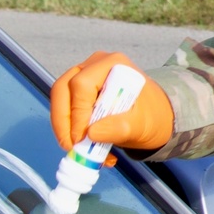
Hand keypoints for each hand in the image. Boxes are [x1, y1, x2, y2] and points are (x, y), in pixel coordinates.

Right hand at [50, 52, 174, 152]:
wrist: (154, 117)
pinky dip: (67, 128)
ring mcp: (85, 74)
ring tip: (75, 148)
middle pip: (63, 87)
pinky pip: (63, 106)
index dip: (77, 113)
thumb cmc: (151, 116)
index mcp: (114, 64)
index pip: (82, 84)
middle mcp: (95, 65)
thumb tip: (91, 133)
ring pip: (59, 97)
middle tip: (70, 146)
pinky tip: (82, 144)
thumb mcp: (140, 126)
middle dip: (63, 120)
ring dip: (62, 126)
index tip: (82, 139)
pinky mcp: (79, 90)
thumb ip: (119, 128)